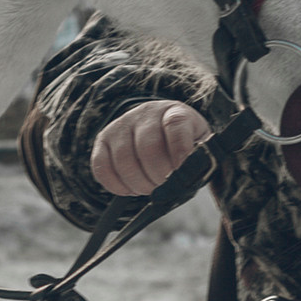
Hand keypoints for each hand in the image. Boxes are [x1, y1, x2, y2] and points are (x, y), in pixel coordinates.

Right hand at [91, 98, 211, 197]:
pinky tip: (131, 188)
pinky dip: (116, 186)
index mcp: (174, 112)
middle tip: (165, 186)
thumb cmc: (181, 147)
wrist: (157, 134)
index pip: (176, 125)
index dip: (180, 151)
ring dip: (139, 184)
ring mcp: (121, 125)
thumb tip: (189, 176)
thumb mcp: (198, 147)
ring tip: (150, 188)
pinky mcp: (103, 140)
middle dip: (158, 176)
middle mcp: (145, 114)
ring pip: (124, 160)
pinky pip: (101, 167)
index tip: (182, 172)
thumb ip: (199, 159)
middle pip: (148, 148)